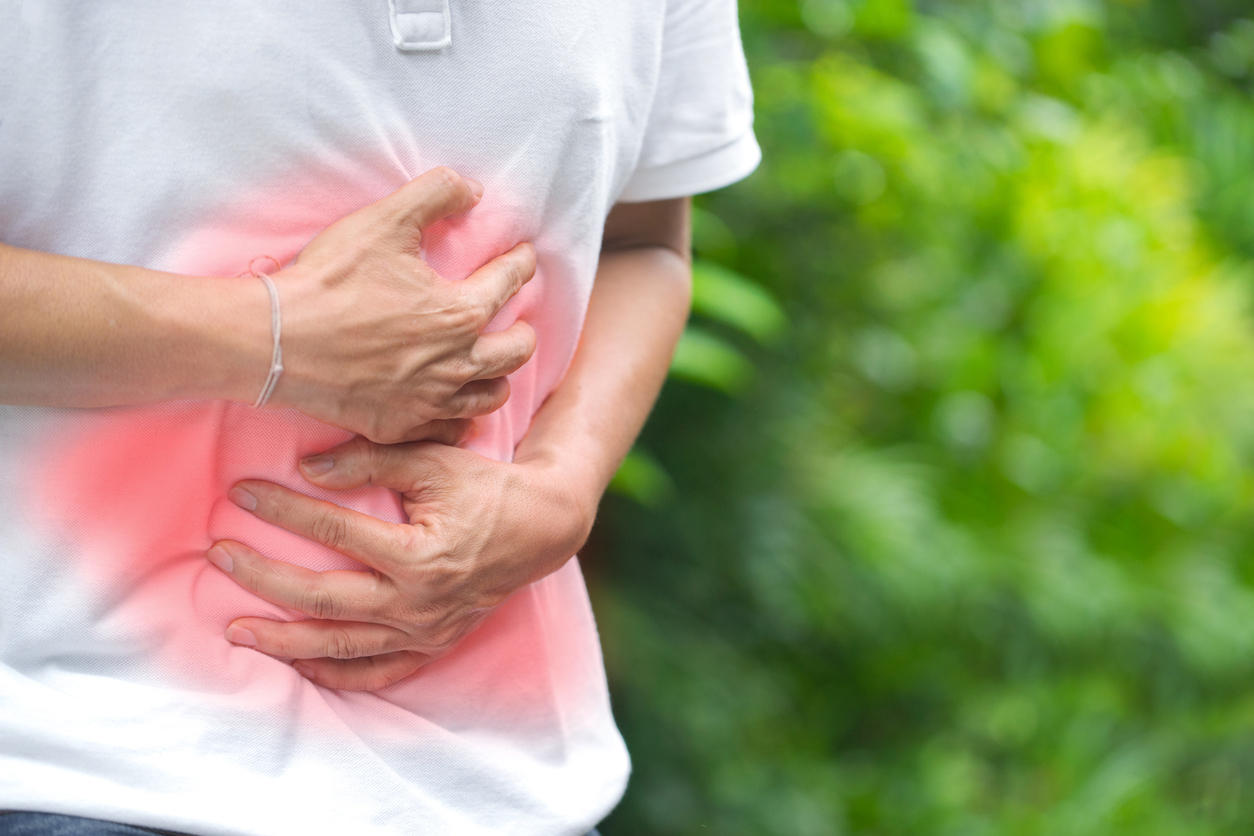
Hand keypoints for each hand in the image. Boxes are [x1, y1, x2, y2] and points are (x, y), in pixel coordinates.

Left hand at [204, 437, 593, 690]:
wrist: (542, 528)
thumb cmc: (486, 487)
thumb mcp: (435, 460)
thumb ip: (371, 460)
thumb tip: (309, 469)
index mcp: (419, 554)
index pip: (334, 532)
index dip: (282, 510)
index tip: (241, 492)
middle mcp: (418, 602)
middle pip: (322, 598)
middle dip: (262, 578)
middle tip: (218, 555)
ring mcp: (425, 630)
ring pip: (340, 646)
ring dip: (283, 640)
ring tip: (235, 628)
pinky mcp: (433, 644)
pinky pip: (377, 673)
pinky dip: (336, 674)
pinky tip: (298, 666)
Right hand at [264, 166, 537, 442]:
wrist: (275, 339)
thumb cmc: (330, 280)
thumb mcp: (385, 220)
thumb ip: (435, 195)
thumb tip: (472, 189)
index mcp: (460, 314)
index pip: (509, 284)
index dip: (521, 265)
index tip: (523, 258)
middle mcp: (454, 364)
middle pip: (515, 352)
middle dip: (522, 331)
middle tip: (518, 322)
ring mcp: (427, 401)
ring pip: (488, 397)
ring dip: (497, 378)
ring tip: (491, 364)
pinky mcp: (397, 426)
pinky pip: (447, 430)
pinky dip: (459, 420)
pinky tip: (457, 410)